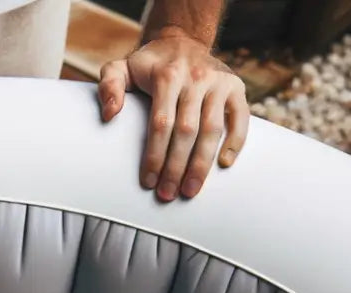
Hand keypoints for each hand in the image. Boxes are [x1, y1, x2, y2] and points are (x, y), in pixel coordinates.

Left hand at [98, 28, 249, 201]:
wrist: (183, 41)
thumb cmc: (150, 65)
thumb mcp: (122, 68)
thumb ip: (109, 86)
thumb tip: (109, 114)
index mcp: (168, 75)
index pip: (161, 123)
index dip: (154, 156)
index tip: (148, 182)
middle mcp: (196, 77)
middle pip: (187, 131)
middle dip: (176, 167)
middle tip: (167, 194)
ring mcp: (219, 82)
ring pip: (212, 129)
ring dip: (201, 164)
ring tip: (190, 190)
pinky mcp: (236, 88)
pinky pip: (241, 118)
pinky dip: (235, 142)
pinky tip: (223, 165)